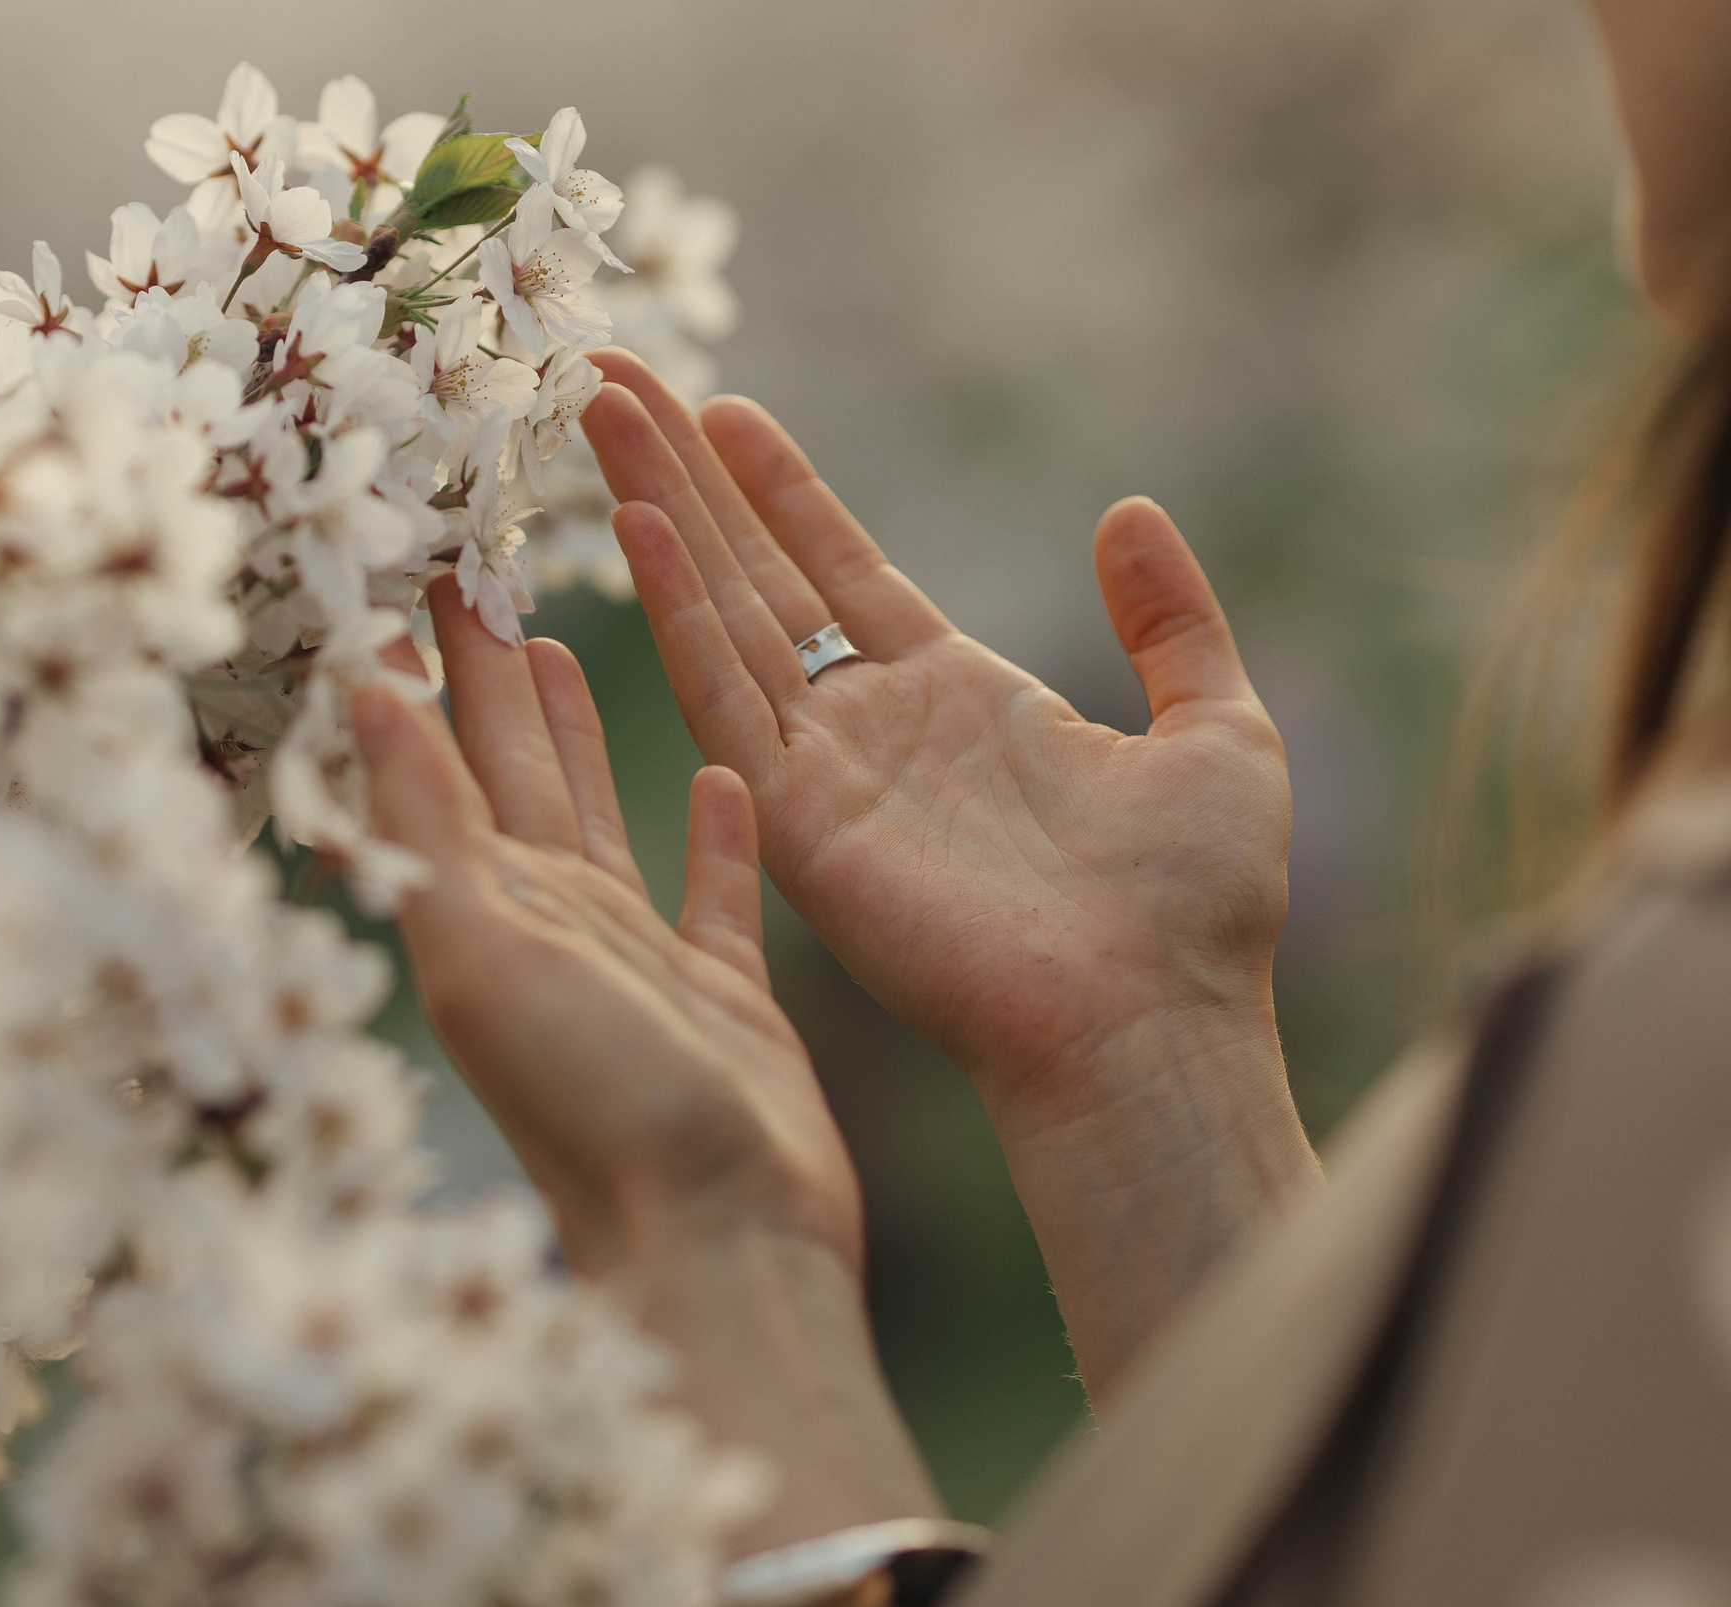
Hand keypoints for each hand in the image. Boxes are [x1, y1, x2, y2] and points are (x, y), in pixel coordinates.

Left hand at [353, 582, 940, 1548]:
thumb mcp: (486, 952)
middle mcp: (549, 920)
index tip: (398, 556)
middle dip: (484, 663)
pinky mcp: (721, 995)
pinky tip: (717, 773)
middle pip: (507, 763)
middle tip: (468, 557)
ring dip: (566, 729)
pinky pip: (708, 889)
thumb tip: (355, 691)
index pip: (439, 749)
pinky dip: (709, 831)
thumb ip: (425, 824)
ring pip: (589, 810)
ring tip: (554, 639)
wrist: (723, 1243)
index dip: (418, 656)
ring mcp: (634, 958)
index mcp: (488, 900)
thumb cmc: (598, 1106)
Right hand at [581, 353, 1319, 1395]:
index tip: (722, 409)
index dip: (780, 488)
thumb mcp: (1217, 728)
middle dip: (683, 473)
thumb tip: (1126, 510)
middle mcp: (869, 725)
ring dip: (657, 506)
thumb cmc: (1196, 907)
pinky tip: (638, 524)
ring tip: (600, 406)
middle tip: (612, 377)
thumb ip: (1171, 620)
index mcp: (955, 697)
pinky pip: (721, 692)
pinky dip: (676, 606)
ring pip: (718, 610)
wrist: (1158, 1018)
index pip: (840, 568)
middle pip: (754, 572)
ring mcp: (824, 769)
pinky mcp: (798, 817)